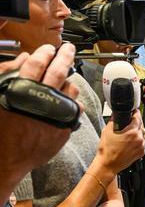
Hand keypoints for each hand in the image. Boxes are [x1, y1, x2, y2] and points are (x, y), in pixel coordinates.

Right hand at [0, 44, 81, 179]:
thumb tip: (25, 58)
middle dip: (65, 56)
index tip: (49, 48)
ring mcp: (57, 113)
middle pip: (59, 70)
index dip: (44, 52)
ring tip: (63, 78)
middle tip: (68, 49)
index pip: (37, 63)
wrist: (6, 158)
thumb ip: (6, 73)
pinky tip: (66, 99)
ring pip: (71, 88)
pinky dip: (72, 100)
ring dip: (68, 80)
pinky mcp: (66, 126)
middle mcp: (42, 100)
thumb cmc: (0, 129)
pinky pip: (76, 107)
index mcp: (22, 90)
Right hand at [93, 110, 144, 176]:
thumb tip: (116, 114)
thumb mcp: (107, 130)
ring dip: (137, 132)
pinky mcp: (141, 152)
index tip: (134, 111)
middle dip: (136, 122)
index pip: (138, 117)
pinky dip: (138, 140)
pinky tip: (130, 141)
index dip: (135, 113)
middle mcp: (139, 139)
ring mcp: (141, 146)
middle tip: (129, 122)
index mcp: (132, 132)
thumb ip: (113, 120)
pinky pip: (142, 142)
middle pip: (141, 125)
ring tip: (128, 133)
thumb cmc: (107, 150)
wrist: (108, 164)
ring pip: (142, 134)